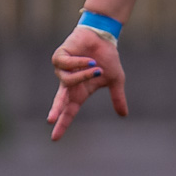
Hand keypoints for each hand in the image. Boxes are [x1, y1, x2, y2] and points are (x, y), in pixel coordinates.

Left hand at [47, 26, 126, 140]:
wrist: (103, 38)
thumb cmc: (107, 58)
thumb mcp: (115, 80)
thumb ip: (117, 98)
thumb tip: (124, 115)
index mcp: (79, 91)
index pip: (69, 110)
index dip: (63, 123)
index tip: (55, 137)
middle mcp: (68, 83)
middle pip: (60, 101)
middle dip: (56, 110)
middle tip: (51, 120)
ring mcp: (62, 70)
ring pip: (68, 80)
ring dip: (83, 75)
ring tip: (96, 67)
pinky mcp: (59, 57)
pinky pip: (66, 65)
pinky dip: (80, 63)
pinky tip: (88, 60)